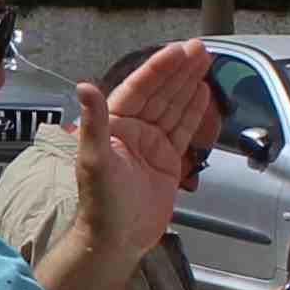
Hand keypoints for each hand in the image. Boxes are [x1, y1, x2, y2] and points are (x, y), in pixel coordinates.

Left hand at [70, 41, 211, 241]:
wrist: (117, 240)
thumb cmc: (100, 204)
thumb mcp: (95, 160)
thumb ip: (93, 122)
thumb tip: (84, 87)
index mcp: (114, 125)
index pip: (140, 88)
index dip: (160, 68)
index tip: (178, 51)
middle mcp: (133, 131)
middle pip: (160, 93)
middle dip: (180, 70)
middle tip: (200, 49)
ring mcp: (151, 145)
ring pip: (174, 107)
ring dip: (189, 85)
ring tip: (205, 62)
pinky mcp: (167, 161)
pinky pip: (183, 130)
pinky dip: (193, 111)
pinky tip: (202, 93)